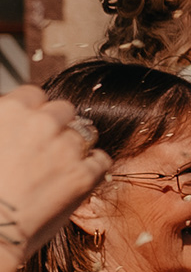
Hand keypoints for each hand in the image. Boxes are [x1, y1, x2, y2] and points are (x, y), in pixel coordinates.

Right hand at [0, 84, 109, 271]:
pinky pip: (101, 160)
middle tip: (48, 145)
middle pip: (64, 110)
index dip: (35, 110)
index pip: (35, 95)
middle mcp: (42, 123)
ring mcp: (66, 148)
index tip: (33, 125)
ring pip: (86, 133)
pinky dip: (93, 167)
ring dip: (77, 145)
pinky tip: (79, 176)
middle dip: (59, 124)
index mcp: (11, 110)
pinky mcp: (85, 174)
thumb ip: (5, 123)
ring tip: (63, 163)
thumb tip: (13, 123)